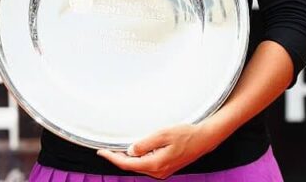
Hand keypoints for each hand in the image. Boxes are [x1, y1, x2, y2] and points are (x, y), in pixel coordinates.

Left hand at [96, 124, 217, 179]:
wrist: (204, 139)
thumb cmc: (186, 135)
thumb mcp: (162, 135)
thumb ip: (144, 144)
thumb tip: (130, 151)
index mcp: (156, 164)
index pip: (128, 164)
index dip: (112, 158)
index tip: (101, 151)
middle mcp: (158, 172)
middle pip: (132, 167)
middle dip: (118, 159)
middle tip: (106, 149)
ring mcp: (163, 171)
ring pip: (139, 167)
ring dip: (127, 159)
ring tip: (116, 150)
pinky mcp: (166, 168)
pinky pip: (147, 165)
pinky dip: (137, 159)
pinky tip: (133, 152)